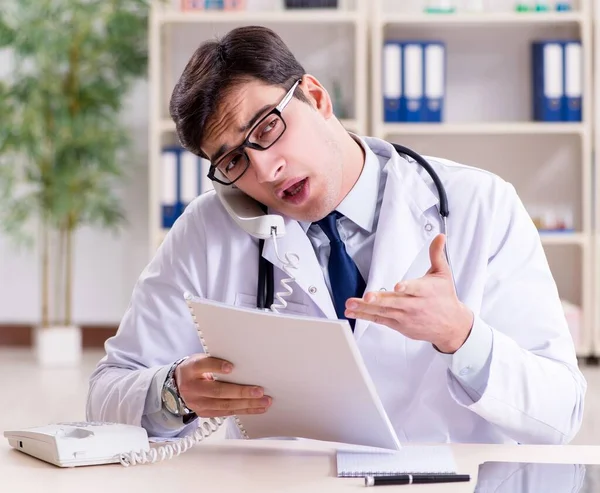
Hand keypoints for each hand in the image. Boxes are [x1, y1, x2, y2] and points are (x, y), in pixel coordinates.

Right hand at [175, 354, 272, 417]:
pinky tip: (257, 408)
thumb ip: (215, 361)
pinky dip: (244, 410)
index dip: (217, 366)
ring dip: (247, 404)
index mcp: (192, 369)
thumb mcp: (200, 359)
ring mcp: (198, 403)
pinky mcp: (205, 413)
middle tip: (259, 391)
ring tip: (264, 402)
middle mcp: (193, 388)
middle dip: (241, 392)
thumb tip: (240, 364)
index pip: (204, 365)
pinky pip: (227, 413)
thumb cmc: (195, 369)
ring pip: (225, 405)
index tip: (231, 367)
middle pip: (218, 391)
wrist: (178, 385)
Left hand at [345, 234, 473, 353]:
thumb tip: (440, 236)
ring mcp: (405, 316)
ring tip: (350, 304)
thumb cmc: (445, 297)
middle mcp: (414, 304)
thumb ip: (437, 254)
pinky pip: (380, 320)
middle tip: (367, 297)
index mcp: (426, 290)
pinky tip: (352, 312)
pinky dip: (366, 316)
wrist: (451, 325)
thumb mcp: (443, 273)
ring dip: (365, 308)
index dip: (407, 287)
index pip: (416, 288)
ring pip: (384, 311)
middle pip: (395, 302)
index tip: (398, 287)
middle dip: (380, 299)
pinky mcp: (399, 325)